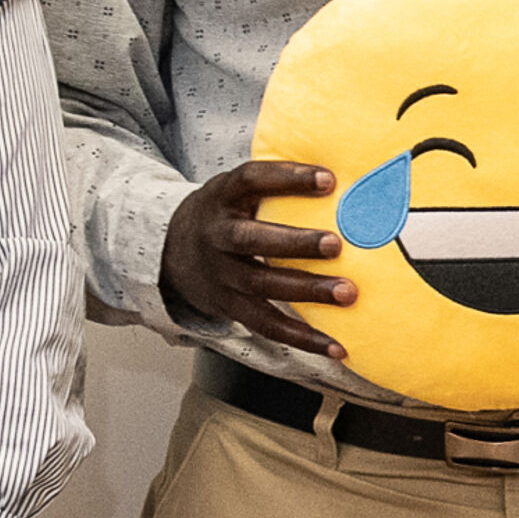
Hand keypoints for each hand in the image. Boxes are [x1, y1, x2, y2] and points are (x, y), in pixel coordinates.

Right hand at [163, 159, 355, 356]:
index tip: (329, 179)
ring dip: (307, 291)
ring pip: (263, 286)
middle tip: (335, 244)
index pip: (252, 180)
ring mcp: (222, 275)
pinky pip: (267, 325)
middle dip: (294, 243)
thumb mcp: (236, 187)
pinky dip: (303, 338)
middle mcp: (218, 235)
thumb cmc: (225, 212)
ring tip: (348, 293)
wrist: (170, 251)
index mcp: (223, 197)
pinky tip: (336, 346)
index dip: (288, 178)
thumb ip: (274, 180)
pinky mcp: (230, 307)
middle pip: (252, 240)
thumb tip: (341, 171)